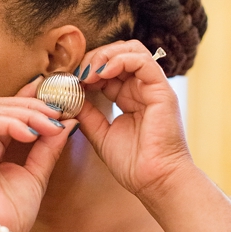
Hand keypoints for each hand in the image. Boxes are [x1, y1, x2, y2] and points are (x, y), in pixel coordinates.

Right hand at [0, 79, 76, 231]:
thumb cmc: (13, 211)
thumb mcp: (38, 171)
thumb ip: (49, 146)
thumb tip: (68, 121)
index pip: (11, 112)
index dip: (33, 100)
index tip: (58, 94)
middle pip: (4, 106)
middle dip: (35, 106)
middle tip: (60, 110)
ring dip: (29, 113)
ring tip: (51, 123)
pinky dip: (12, 123)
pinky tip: (31, 133)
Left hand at [76, 40, 192, 198]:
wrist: (155, 181)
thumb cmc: (134, 165)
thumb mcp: (100, 134)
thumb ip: (87, 113)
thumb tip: (68, 96)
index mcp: (130, 98)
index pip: (109, 68)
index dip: (87, 69)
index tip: (69, 81)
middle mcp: (143, 90)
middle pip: (119, 54)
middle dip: (94, 58)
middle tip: (76, 73)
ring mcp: (154, 88)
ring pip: (132, 50)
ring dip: (105, 55)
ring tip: (89, 71)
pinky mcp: (162, 90)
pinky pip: (142, 61)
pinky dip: (119, 60)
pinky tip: (102, 74)